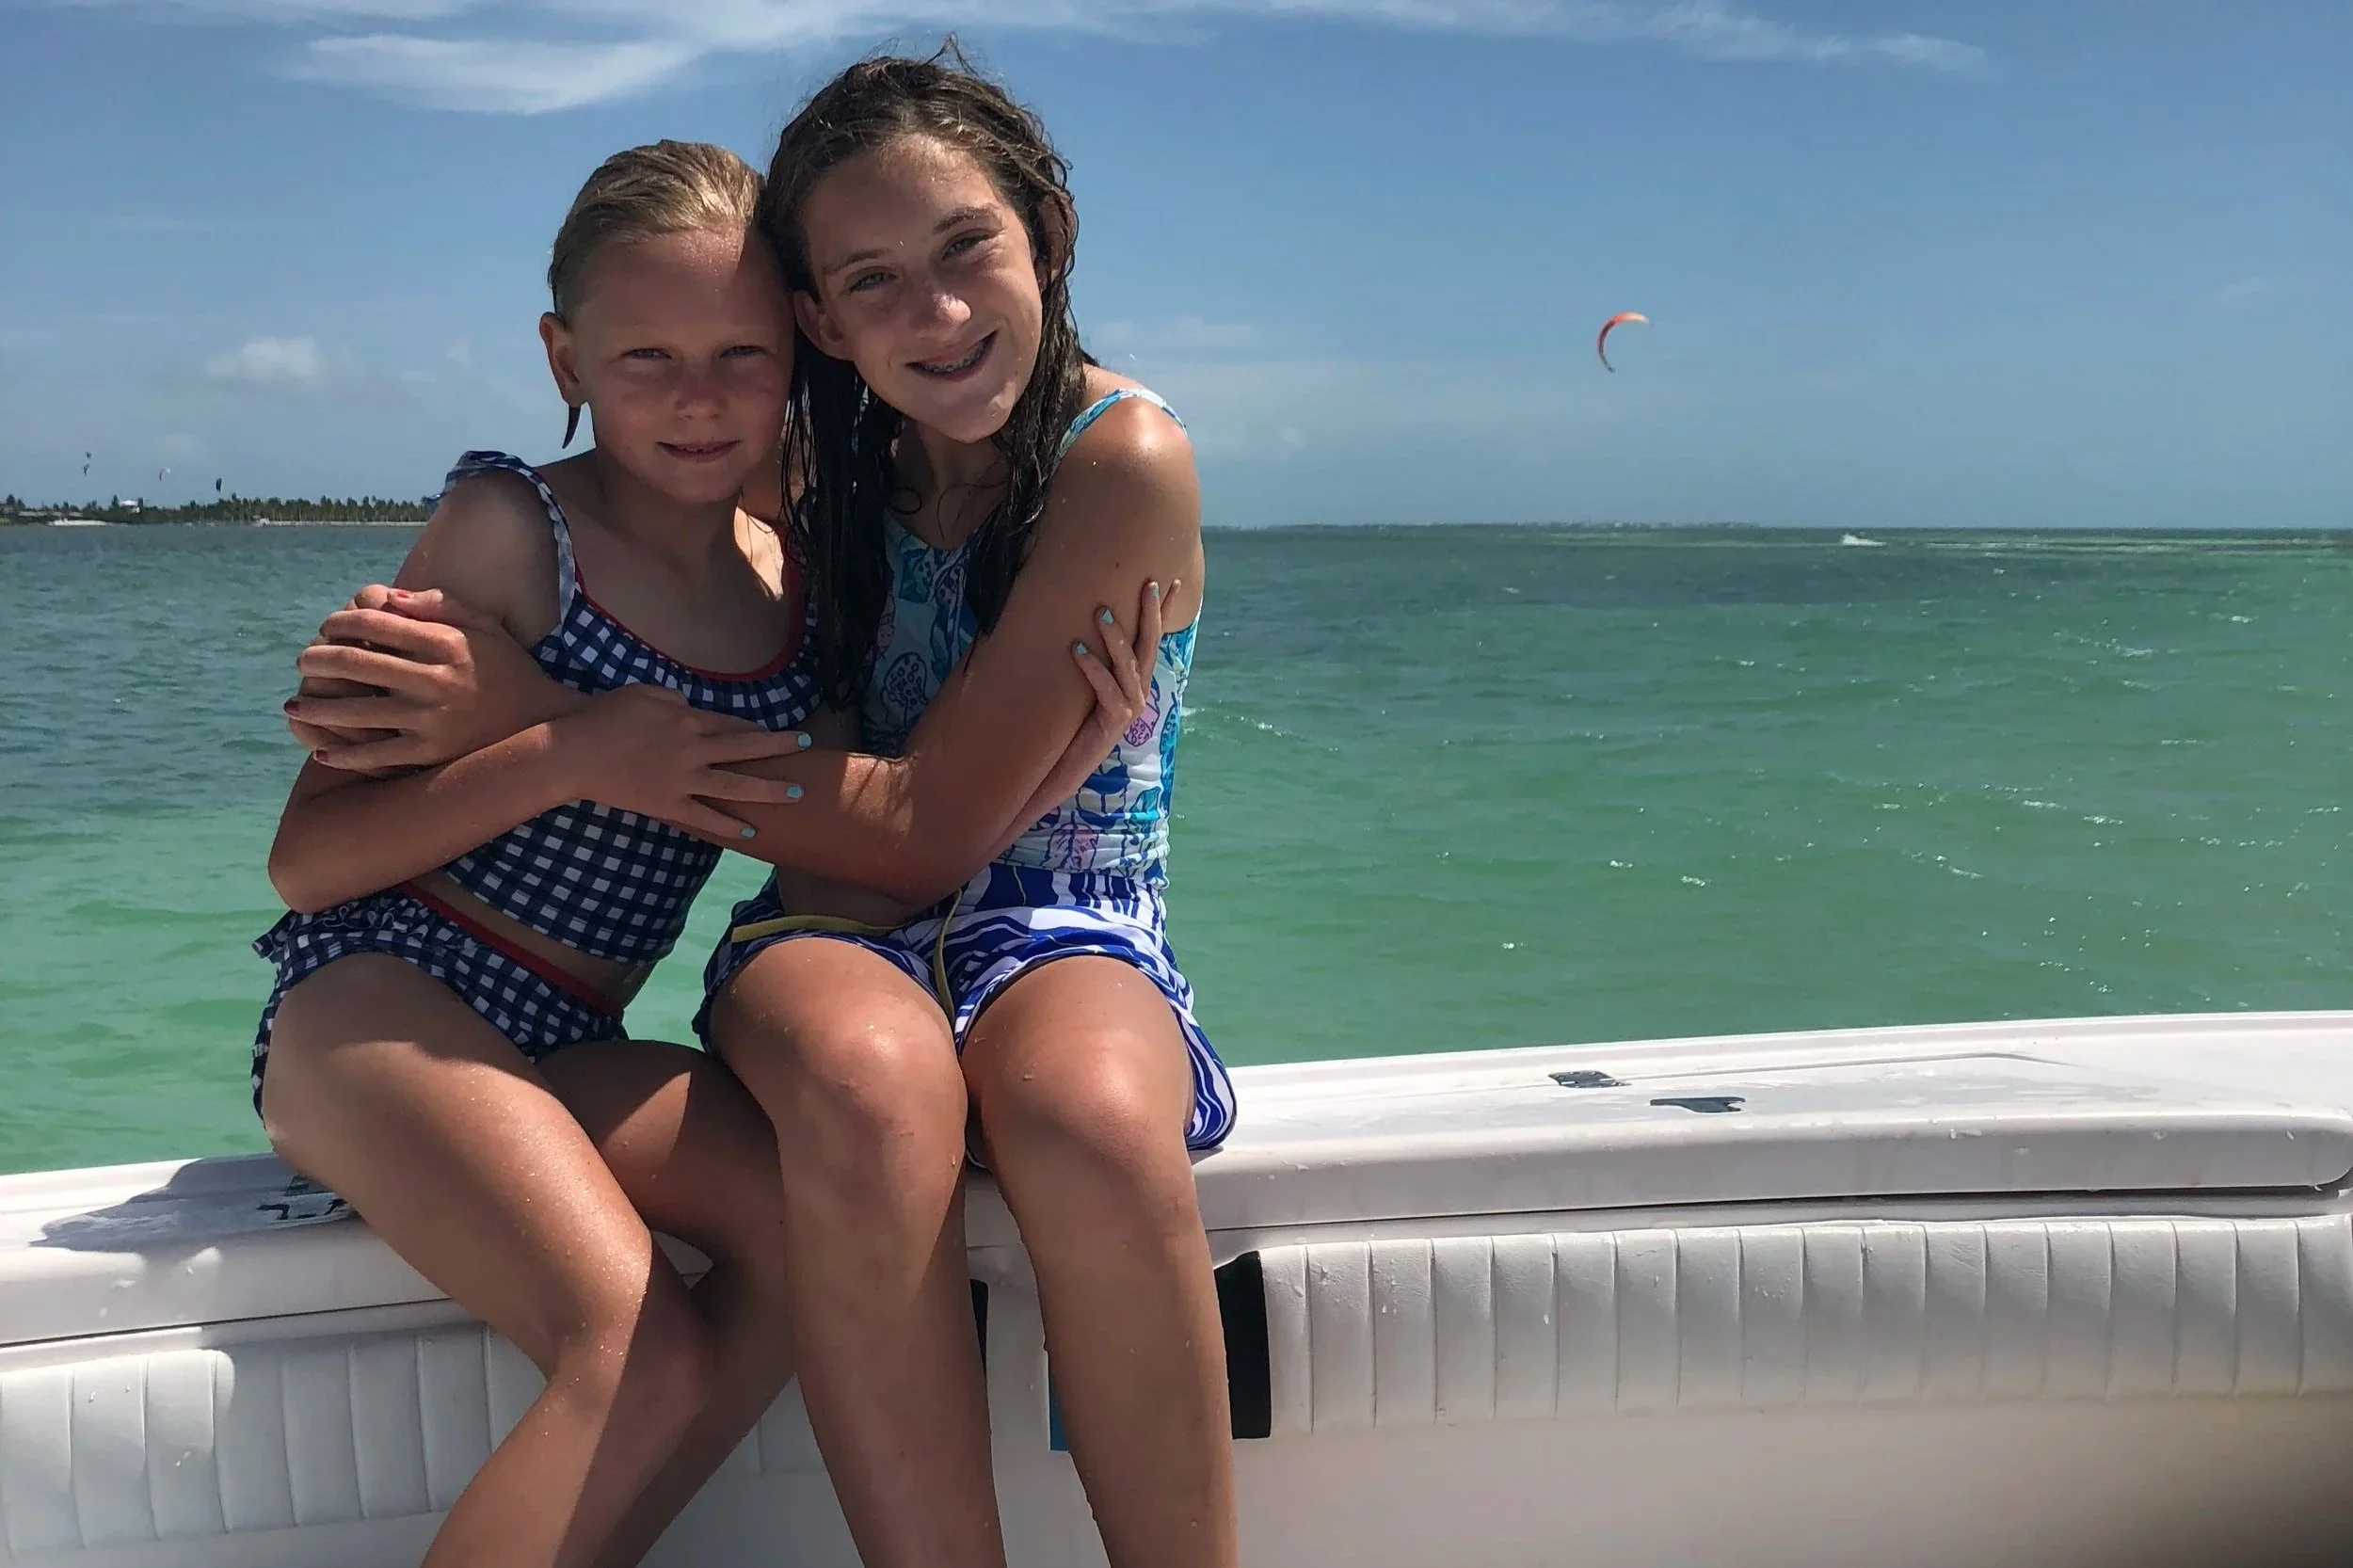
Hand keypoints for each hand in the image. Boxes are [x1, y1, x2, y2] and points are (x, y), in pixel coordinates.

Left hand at [283, 586, 582, 770]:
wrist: (545, 726)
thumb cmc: (511, 671)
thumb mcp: (486, 627)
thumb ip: (440, 605)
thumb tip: (388, 596)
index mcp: (445, 642)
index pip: (375, 623)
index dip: (340, 622)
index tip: (325, 627)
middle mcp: (434, 678)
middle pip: (356, 663)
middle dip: (317, 660)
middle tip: (301, 662)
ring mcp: (430, 719)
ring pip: (355, 711)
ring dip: (317, 707)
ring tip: (295, 705)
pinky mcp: (431, 753)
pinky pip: (375, 754)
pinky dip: (344, 754)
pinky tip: (322, 752)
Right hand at [551, 683, 813, 841]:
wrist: (575, 751)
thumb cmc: (603, 716)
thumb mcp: (641, 693)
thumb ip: (670, 697)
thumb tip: (688, 703)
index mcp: (687, 718)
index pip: (730, 722)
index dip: (754, 726)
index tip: (774, 729)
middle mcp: (694, 748)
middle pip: (745, 747)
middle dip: (778, 746)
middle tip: (805, 744)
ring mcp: (684, 779)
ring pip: (736, 785)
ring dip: (768, 789)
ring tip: (796, 792)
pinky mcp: (670, 804)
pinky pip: (706, 817)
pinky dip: (729, 826)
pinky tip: (750, 833)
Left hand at [1051, 575, 1169, 797]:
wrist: (1067, 767)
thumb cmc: (1071, 723)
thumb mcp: (1085, 687)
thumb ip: (1091, 661)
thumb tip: (1074, 621)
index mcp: (1135, 681)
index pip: (1152, 639)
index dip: (1164, 612)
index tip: (1174, 582)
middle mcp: (1138, 691)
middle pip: (1149, 645)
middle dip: (1151, 613)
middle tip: (1148, 583)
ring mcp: (1130, 707)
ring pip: (1128, 664)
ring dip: (1115, 636)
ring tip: (1101, 610)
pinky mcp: (1114, 721)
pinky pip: (1106, 687)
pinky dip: (1092, 667)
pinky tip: (1077, 649)